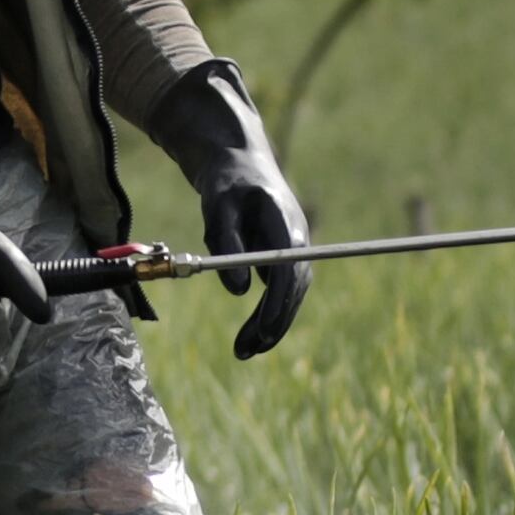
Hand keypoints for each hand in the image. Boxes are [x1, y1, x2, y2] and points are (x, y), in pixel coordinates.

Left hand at [146, 66, 308, 356]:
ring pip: (290, 294)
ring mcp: (295, 248)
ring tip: (243, 351)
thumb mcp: (217, 207)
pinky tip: (250, 337)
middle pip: (294, 288)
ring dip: (271, 325)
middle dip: (274, 323)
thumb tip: (238, 291)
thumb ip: (226, 243)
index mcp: (283, 221)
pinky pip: (282, 291)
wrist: (240, 162)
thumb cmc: (226, 183)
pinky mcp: (285, 257)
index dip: (277, 303)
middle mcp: (297, 237)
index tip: (262, 331)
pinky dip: (268, 314)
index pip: (287, 270)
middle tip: (246, 351)